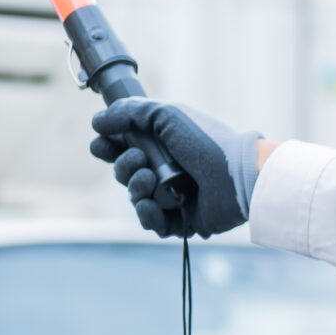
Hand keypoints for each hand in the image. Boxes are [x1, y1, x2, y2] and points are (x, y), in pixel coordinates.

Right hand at [89, 99, 259, 238]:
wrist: (238, 174)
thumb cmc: (207, 142)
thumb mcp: (168, 116)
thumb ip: (131, 112)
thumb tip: (98, 120)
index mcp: (160, 144)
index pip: (120, 148)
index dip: (107, 147)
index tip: (103, 145)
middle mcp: (163, 169)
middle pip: (123, 173)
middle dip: (125, 166)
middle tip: (141, 160)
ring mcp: (171, 195)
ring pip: (134, 197)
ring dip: (136, 187)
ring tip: (151, 180)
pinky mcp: (180, 220)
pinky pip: (151, 222)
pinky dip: (148, 214)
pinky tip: (152, 204)